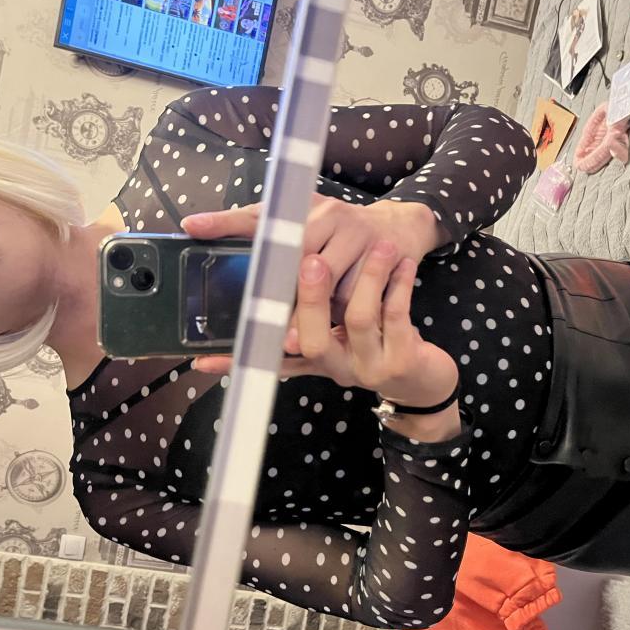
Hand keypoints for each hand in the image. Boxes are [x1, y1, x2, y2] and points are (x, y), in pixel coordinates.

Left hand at [180, 195, 448, 319]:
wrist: (399, 227)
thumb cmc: (339, 234)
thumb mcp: (302, 226)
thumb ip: (258, 233)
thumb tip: (196, 229)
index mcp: (300, 207)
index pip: (257, 215)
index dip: (224, 221)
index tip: (193, 227)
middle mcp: (325, 213)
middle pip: (294, 260)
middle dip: (279, 298)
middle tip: (261, 327)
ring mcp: (354, 231)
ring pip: (325, 282)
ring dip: (311, 314)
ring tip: (295, 341)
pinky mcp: (380, 253)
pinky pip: (354, 293)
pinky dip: (342, 312)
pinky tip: (336, 325)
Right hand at [196, 241, 459, 438]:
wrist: (427, 385)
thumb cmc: (377, 348)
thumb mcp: (338, 339)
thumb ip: (305, 317)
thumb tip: (273, 277)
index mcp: (316, 360)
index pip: (271, 360)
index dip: (238, 356)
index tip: (202, 355)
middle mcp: (337, 367)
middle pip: (312, 341)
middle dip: (310, 298)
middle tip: (310, 261)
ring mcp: (370, 366)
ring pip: (359, 320)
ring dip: (366, 279)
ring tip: (374, 245)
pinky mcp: (404, 358)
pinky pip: (398, 316)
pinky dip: (399, 287)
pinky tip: (404, 264)